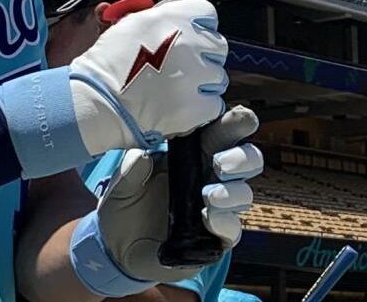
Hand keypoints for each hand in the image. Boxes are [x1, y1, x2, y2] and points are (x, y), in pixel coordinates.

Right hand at [70, 0, 228, 151]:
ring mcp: (196, 76)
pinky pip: (213, 104)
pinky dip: (201, 107)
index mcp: (174, 18)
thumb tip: (183, 19)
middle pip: (217, 46)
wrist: (97, 100)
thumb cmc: (108, 63)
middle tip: (184, 66)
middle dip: (204, 56)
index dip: (200, 25)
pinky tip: (181, 105)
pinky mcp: (196, 106)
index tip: (193, 35)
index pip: (207, 13)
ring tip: (178, 88)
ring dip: (203, 82)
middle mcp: (190, 43)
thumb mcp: (134, 23)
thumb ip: (164, 18)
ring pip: (217, 76)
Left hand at [74, 106, 262, 291]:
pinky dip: (225, 222)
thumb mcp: (122, 184)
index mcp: (195, 155)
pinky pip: (232, 230)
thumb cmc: (128, 205)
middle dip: (242, 157)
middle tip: (221, 162)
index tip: (241, 118)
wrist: (120, 247)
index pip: (223, 133)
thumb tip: (141, 157)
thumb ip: (131, 170)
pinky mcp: (215, 239)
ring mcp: (217, 209)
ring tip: (209, 195)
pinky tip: (209, 218)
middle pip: (247, 160)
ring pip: (243, 194)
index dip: (236, 123)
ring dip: (232, 192)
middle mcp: (212, 178)